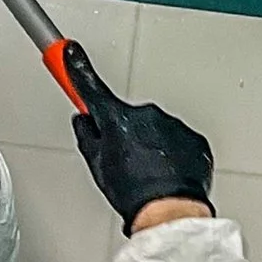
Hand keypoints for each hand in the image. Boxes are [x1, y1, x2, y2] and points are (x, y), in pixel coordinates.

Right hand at [66, 55, 215, 234]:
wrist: (170, 211)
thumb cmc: (134, 194)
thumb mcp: (97, 167)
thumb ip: (88, 136)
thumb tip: (84, 121)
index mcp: (119, 120)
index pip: (91, 89)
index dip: (76, 67)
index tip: (68, 51)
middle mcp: (147, 115)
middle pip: (128, 116)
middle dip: (125, 133)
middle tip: (125, 162)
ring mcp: (173, 125)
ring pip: (155, 129)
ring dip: (150, 145)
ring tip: (148, 173)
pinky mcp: (194, 138)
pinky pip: (177, 140)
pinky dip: (171, 153)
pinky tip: (166, 173)